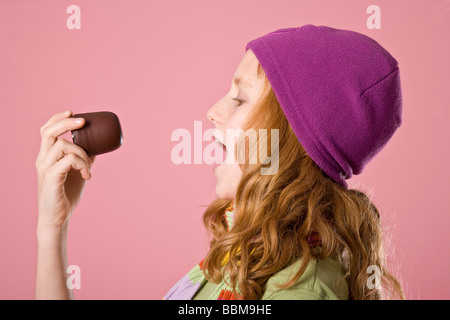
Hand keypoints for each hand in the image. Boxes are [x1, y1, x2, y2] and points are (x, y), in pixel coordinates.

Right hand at [35, 110, 94, 229]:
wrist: (57, 217)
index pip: (47, 130)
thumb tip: (96, 148)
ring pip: (63, 146)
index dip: (58, 118)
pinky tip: (87, 175)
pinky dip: (81, 164)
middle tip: (84, 122)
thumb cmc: (66, 194)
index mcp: (46, 156)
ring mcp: (45, 168)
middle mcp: (42, 160)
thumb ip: (83, 159)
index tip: (72, 111)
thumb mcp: (77, 173)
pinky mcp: (51, 178)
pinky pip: (67, 161)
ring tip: (89, 168)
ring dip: (82, 153)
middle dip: (67, 122)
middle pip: (48, 132)